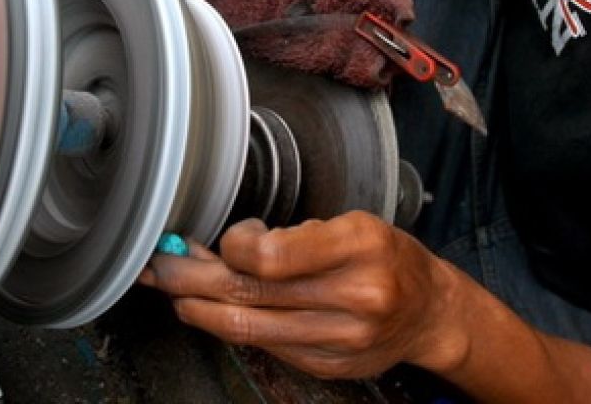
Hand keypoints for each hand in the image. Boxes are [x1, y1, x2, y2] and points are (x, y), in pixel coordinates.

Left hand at [138, 211, 467, 379]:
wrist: (429, 311)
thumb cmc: (386, 256)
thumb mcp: (352, 223)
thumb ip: (294, 236)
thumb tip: (225, 245)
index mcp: (360, 245)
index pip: (270, 256)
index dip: (233, 247)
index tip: (227, 239)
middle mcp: (353, 296)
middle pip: (249, 293)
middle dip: (192, 279)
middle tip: (161, 266)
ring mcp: (340, 340)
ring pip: (248, 327)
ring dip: (199, 308)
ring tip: (173, 290)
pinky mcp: (328, 367)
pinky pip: (265, 345)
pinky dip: (233, 325)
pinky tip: (214, 310)